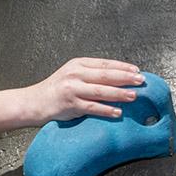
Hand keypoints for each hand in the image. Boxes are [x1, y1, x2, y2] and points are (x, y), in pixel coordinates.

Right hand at [29, 57, 144, 123]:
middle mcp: (74, 74)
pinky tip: (118, 112)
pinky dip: (107, 110)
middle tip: (141, 81)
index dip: (122, 67)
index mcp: (77, 64)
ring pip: (101, 91)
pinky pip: (93, 107)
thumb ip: (90, 75)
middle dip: (126, 78)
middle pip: (105, 75)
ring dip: (120, 93)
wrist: (34, 101)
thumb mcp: (71, 75)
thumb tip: (119, 79)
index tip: (137, 70)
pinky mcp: (70, 104)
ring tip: (134, 96)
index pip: (104, 63)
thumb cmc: (55, 90)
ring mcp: (72, 89)